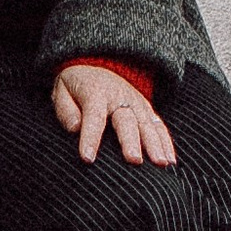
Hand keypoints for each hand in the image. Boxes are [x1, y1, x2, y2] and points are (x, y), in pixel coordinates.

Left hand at [53, 61, 177, 167]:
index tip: (88, 159)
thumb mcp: (61, 91)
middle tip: (134, 161)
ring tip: (160, 163)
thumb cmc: (75, 88)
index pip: (93, 116)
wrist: (94, 67)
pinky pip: (158, 125)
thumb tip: (75, 128)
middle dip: (131, 141)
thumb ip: (66, 110)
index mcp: (95, 92)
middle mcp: (119, 97)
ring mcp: (136, 102)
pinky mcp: (146, 109)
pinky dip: (165, 142)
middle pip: (126, 120)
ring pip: (147, 124)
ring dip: (155, 144)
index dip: (90, 137)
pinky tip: (169, 161)